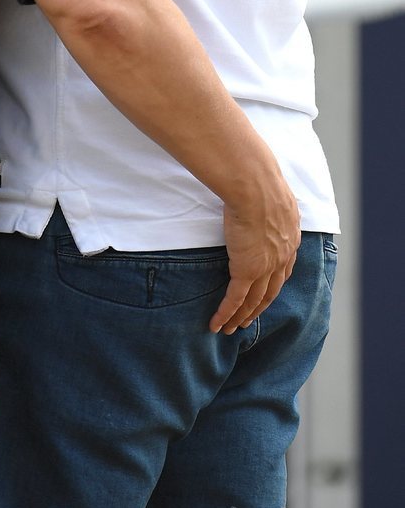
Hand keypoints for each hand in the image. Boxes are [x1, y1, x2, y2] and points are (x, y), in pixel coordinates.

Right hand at [208, 184, 300, 334]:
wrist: (254, 185)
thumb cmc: (259, 178)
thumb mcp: (272, 190)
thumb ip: (268, 198)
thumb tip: (258, 187)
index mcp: (290, 238)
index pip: (284, 269)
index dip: (273, 284)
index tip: (265, 293)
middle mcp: (282, 256)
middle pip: (271, 291)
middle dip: (258, 308)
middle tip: (248, 319)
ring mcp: (265, 266)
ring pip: (254, 301)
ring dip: (242, 317)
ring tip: (231, 328)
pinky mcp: (246, 269)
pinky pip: (235, 298)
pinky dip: (226, 313)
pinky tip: (217, 324)